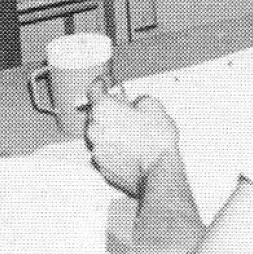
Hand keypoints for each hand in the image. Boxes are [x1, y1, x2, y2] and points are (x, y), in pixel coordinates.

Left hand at [84, 79, 179, 196]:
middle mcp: (95, 130)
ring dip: (112, 129)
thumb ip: (139, 99)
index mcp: (103, 109)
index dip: (102, 83)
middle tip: (127, 108)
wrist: (157, 172)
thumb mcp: (154, 106)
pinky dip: (115, 146)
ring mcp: (97, 150)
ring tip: (133, 131)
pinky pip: (106, 150)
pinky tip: (132, 147)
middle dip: (110, 110)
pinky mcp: (103, 167)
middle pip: (96, 113)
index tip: (106, 82)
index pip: (94, 89)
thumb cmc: (155, 141)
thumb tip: (137, 105)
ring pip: (100, 133)